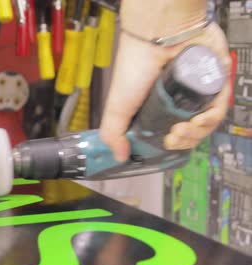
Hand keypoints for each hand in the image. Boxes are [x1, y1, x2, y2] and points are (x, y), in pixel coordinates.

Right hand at [99, 22, 231, 161]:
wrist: (156, 38)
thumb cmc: (135, 65)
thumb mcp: (117, 106)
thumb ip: (113, 133)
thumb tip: (119, 157)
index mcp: (158, 108)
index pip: (171, 134)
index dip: (171, 144)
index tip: (165, 144)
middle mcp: (179, 100)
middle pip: (192, 132)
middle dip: (184, 140)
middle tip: (174, 135)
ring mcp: (198, 91)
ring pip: (208, 122)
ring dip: (199, 131)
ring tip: (187, 125)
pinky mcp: (214, 80)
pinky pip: (221, 104)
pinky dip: (214, 114)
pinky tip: (201, 115)